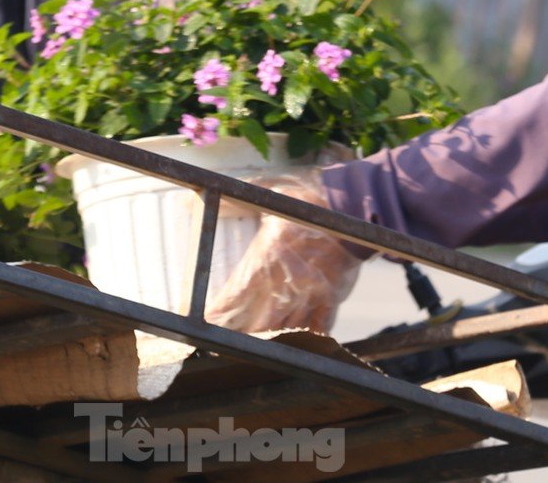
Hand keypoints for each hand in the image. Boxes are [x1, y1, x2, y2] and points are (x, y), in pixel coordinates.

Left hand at [205, 168, 364, 333]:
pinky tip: (292, 347)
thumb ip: (237, 200)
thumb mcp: (268, 193)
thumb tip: (196, 199)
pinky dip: (303, 339)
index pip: (237, 296)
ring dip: (269, 343)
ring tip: (252, 353)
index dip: (221, 313)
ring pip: (286, 329)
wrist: (351, 203)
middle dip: (241, 335)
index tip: (208, 323)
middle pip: (258, 321)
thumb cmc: (307, 199)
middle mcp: (288, 281)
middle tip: (224, 346)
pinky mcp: (332, 297)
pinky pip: (317, 327)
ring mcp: (312, 293)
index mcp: (268, 258)